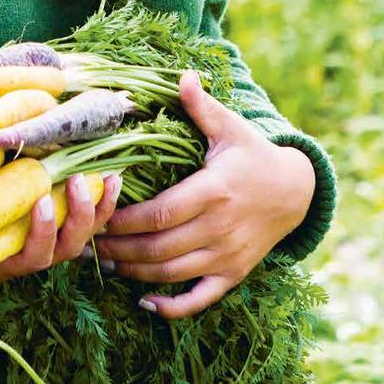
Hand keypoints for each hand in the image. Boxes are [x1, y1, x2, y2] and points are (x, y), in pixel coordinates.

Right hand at [0, 171, 122, 302]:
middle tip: (76, 180)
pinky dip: (104, 202)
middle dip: (78, 216)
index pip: (33, 255)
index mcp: (9, 260)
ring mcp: (53, 241)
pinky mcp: (62, 226)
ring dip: (99, 208)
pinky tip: (112, 177)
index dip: (42, 232)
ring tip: (108, 177)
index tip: (42, 202)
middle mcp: (36, 254)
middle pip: (68, 246)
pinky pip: (92, 221)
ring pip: (84, 235)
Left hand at [94, 70, 315, 319]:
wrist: (295, 191)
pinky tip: (145, 303)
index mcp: (213, 192)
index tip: (97, 212)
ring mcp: (227, 256)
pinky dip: (173, 307)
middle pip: (159, 248)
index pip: (159, 213)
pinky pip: (201, 299)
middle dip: (120, 247)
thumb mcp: (229, 127)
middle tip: (88, 240)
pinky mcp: (233, 274)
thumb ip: (201, 106)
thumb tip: (183, 75)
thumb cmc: (252, 154)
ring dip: (134, 272)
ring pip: (172, 274)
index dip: (124, 219)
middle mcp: (219, 229)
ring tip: (104, 262)